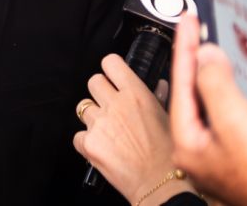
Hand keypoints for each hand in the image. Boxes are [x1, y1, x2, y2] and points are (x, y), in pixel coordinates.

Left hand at [73, 54, 193, 203]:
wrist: (160, 184)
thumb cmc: (168, 154)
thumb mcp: (168, 119)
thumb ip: (158, 97)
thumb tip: (159, 84)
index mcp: (136, 94)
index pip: (110, 63)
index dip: (110, 70)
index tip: (113, 77)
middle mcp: (115, 105)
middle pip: (93, 82)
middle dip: (100, 93)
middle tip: (110, 107)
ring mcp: (99, 123)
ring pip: (83, 107)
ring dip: (93, 118)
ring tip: (109, 132)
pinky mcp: (89, 143)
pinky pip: (78, 135)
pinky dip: (87, 142)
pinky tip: (103, 148)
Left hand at [170, 14, 246, 205]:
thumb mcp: (235, 119)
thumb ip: (215, 82)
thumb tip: (206, 56)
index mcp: (190, 143)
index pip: (182, 84)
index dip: (185, 49)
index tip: (188, 22)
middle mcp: (209, 152)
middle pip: (207, 96)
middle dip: (215, 65)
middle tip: (213, 33)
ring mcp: (238, 158)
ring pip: (241, 110)